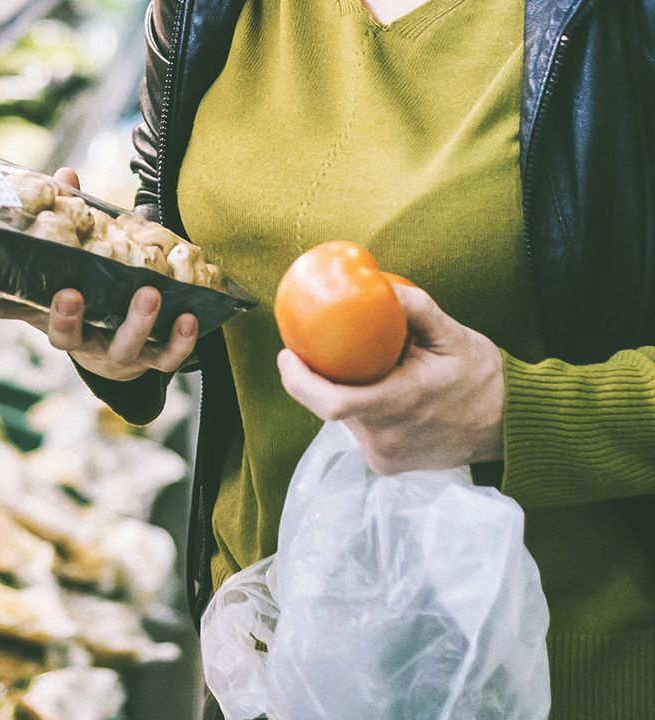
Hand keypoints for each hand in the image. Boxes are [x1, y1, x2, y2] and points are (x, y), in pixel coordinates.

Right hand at [0, 167, 198, 381]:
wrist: (107, 342)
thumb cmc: (86, 291)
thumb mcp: (72, 263)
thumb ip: (69, 222)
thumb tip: (66, 175)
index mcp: (65, 324)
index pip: (54, 326)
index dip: (61, 316)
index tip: (67, 292)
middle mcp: (90, 344)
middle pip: (84, 341)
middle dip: (93, 320)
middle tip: (109, 293)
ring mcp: (123, 354)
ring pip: (130, 349)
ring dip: (141, 324)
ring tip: (152, 295)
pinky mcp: (152, 358)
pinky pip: (168, 358)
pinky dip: (180, 342)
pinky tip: (189, 318)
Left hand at [277, 285, 504, 473]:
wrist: (511, 426)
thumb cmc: (484, 379)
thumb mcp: (454, 335)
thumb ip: (416, 309)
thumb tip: (378, 282)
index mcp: (400, 405)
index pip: (331, 402)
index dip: (298, 380)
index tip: (288, 355)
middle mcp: (387, 438)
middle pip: (332, 407)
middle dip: (323, 378)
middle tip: (324, 351)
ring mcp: (386, 456)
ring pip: (345, 421)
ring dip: (348, 393)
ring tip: (372, 371)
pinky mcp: (387, 465)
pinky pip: (361, 432)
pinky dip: (364, 411)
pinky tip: (384, 393)